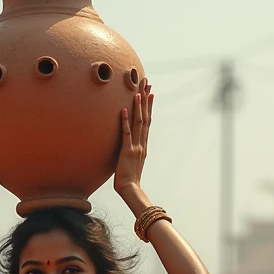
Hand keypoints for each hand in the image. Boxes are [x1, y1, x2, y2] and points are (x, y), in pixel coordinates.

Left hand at [114, 78, 152, 196]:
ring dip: (138, 107)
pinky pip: (126, 134)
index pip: (147, 122)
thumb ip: (132, 153)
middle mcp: (142, 143)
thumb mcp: (132, 163)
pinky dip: (125, 121)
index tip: (150, 93)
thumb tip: (129, 149)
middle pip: (145, 117)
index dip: (149, 107)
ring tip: (137, 92)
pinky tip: (123, 110)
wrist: (130, 189)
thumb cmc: (129, 179)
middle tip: (147, 83)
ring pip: (138, 123)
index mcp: (143, 145)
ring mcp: (136, 147)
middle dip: (146, 100)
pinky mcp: (127, 151)